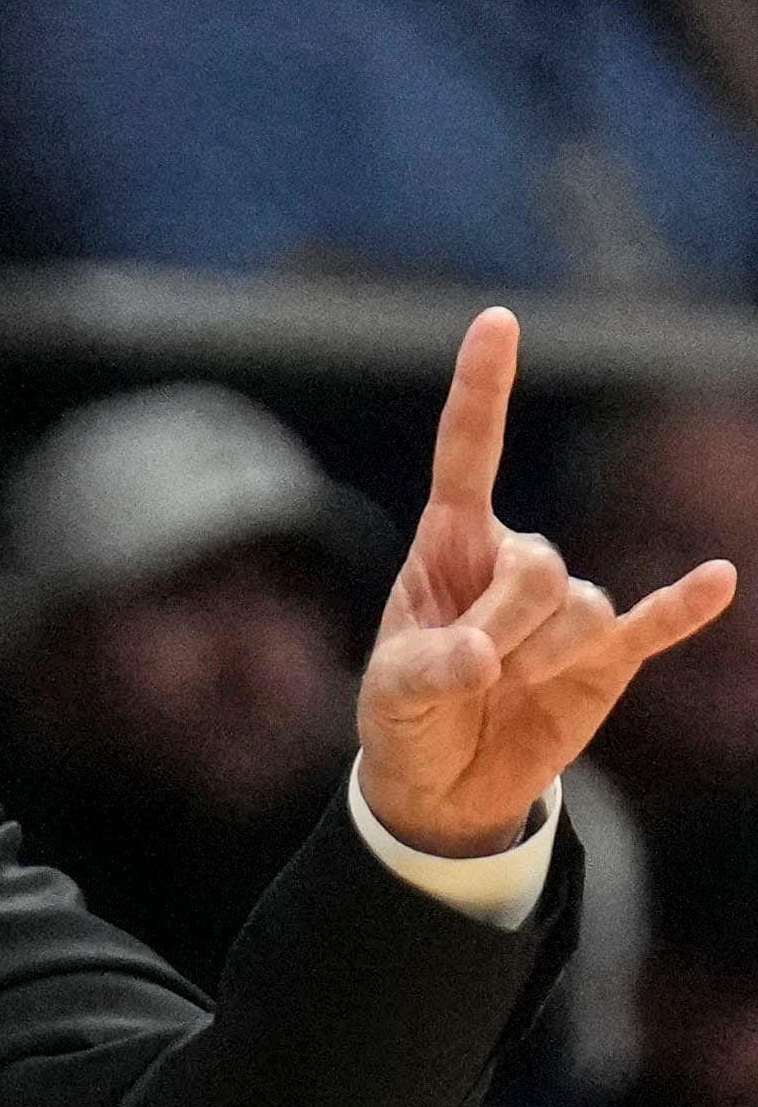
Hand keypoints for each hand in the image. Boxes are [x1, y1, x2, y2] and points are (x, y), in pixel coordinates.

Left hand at [359, 309, 736, 856]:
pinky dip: (683, 607)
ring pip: (581, 609)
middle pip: (539, 563)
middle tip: (470, 676)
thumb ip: (427, 668)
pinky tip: (717, 579)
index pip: (468, 454)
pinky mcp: (607, 656)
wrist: (443, 786)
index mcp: (447, 548)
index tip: (498, 320)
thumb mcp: (390, 695)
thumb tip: (482, 660)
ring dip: (543, 660)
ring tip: (503, 692)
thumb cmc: (404, 719)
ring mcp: (566, 607)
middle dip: (504, 626)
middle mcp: (513, 561)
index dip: (482, 390)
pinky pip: (652, 622)